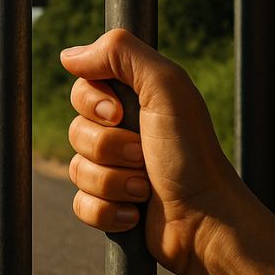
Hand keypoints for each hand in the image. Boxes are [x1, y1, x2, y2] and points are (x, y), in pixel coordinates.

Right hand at [60, 29, 241, 274]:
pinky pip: (80, 204)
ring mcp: (114, 170)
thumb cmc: (192, 154)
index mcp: (134, 102)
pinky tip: (134, 212)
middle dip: (107, 148)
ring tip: (144, 188)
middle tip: (142, 154)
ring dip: (112, 182)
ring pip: (75, 170)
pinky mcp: (109, 205)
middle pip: (75, 131)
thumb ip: (122, 53)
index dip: (92, 103)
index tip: (119, 114)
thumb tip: (69, 55)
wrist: (205, 220)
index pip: (82, 89)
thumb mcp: (166, 88)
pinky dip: (106, 211)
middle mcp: (122, 133)